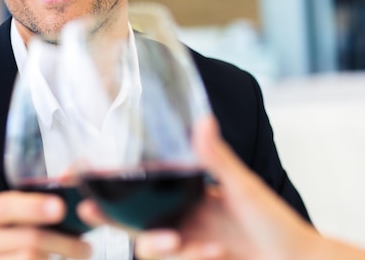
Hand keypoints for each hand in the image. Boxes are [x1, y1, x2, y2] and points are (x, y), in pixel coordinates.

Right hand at [0, 190, 91, 259]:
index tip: (60, 208)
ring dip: (62, 256)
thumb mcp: (23, 213)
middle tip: (85, 246)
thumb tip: (70, 174)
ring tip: (79, 254)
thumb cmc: (16, 236)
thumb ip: (45, 193)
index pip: (4, 207)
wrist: (3, 258)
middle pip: (28, 240)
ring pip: (33, 258)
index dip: (33, 207)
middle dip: (63, 242)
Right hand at [88, 115, 364, 259]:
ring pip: (152, 245)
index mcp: (192, 195)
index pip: (146, 187)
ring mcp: (191, 245)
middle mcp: (186, 220)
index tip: (87, 174)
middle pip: (136, 219)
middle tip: (89, 211)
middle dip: (111, 217)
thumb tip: (201, 119)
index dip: (116, 184)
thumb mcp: (244, 187)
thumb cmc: (276, 222)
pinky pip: (179, 259)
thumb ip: (217, 159)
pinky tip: (215, 253)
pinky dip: (191, 256)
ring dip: (156, 243)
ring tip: (178, 241)